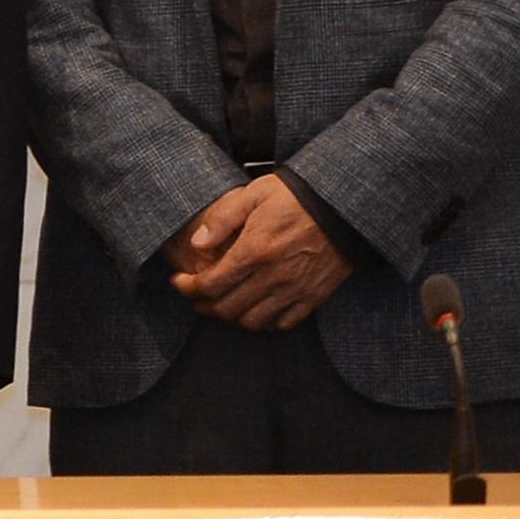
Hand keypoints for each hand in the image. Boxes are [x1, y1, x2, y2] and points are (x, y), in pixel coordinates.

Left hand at [170, 175, 351, 329]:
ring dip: (231, 317)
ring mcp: (295, 290)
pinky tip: (255, 308)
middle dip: (204, 305)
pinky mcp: (314, 297)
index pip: (211, 284)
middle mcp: (274, 276)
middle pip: (228, 308)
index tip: (179, 282)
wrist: (340, 207)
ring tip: (222, 303)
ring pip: (253, 321)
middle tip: (195, 296)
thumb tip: (197, 243)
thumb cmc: (294, 197)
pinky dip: (265, 322)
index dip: (189, 288)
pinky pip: (284, 323)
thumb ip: (222, 220)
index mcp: (254, 251)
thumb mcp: (253, 195)